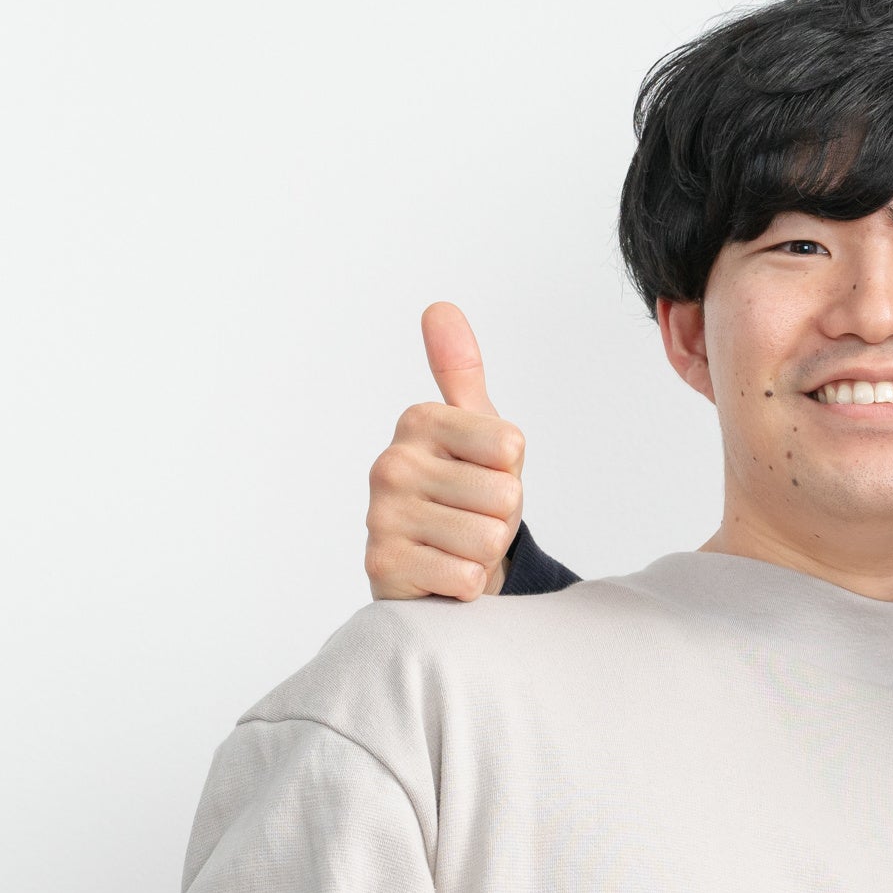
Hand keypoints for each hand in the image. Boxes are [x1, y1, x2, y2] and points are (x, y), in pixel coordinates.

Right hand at [366, 304, 526, 601]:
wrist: (437, 567)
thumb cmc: (466, 495)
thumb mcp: (477, 429)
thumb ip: (461, 370)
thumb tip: (439, 308)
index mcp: (419, 422)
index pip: (511, 444)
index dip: (512, 470)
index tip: (483, 475)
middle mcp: (391, 463)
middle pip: (504, 494)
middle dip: (500, 517)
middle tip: (471, 517)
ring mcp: (381, 516)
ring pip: (487, 538)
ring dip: (484, 552)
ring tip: (457, 543)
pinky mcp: (383, 566)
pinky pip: (465, 577)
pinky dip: (466, 584)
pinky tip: (442, 572)